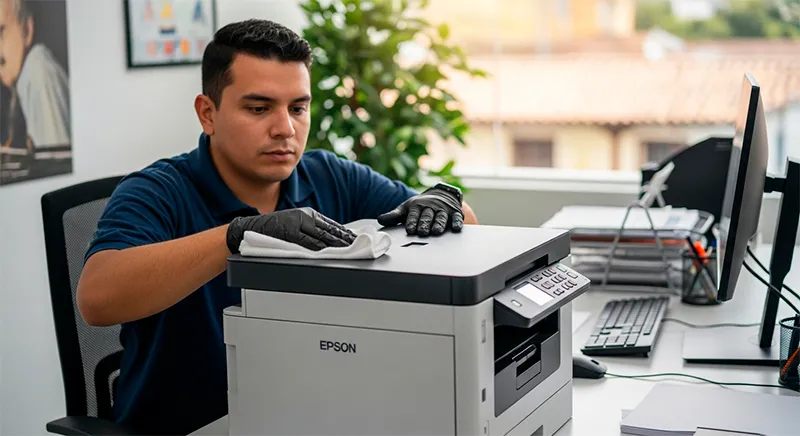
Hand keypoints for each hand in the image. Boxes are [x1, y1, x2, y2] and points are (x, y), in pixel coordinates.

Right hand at [226, 207, 356, 252]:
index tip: (356, 239)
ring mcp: (297, 224)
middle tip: (358, 246)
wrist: (249, 228)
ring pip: (322, 236)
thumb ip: (310, 230)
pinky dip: (320, 248)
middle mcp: (304, 217)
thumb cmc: (272, 229)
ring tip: (349, 250)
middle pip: (330, 229)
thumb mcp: (293, 224)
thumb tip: (328, 240)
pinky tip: (329, 252)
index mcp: (307, 214)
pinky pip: (308, 242)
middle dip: (346, 239)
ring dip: (337, 244)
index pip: (332, 224)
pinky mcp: (289, 233)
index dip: (345, 233)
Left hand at [377, 186, 463, 235]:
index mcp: (418, 206)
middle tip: (422, 232)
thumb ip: (394, 215)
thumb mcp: (407, 208)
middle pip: (427, 216)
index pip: (414, 214)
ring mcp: (444, 210)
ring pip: (441, 217)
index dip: (412, 222)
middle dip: (425, 224)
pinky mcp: (456, 213)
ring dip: (439, 224)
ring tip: (436, 232)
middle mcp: (431, 207)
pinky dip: (457, 222)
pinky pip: (457, 217)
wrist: (441, 194)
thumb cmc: (421, 206)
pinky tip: (456, 228)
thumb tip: (380, 220)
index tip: (410, 229)